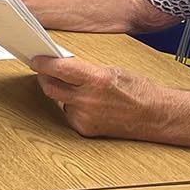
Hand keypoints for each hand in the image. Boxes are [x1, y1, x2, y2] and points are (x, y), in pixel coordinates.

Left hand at [29, 55, 158, 138]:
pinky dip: (74, 108)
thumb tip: (61, 67)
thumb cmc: (137, 90)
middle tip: (44, 72)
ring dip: (64, 94)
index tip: (35, 60)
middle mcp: (88, 99)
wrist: (154, 115)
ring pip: (60, 101)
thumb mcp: (111, 70)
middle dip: (45, 78)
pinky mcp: (85, 129)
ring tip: (81, 91)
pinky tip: (90, 106)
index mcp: (96, 79)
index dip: (43, 64)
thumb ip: (85, 70)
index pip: (59, 69)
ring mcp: (86, 116)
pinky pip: (69, 115)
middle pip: (51, 88)